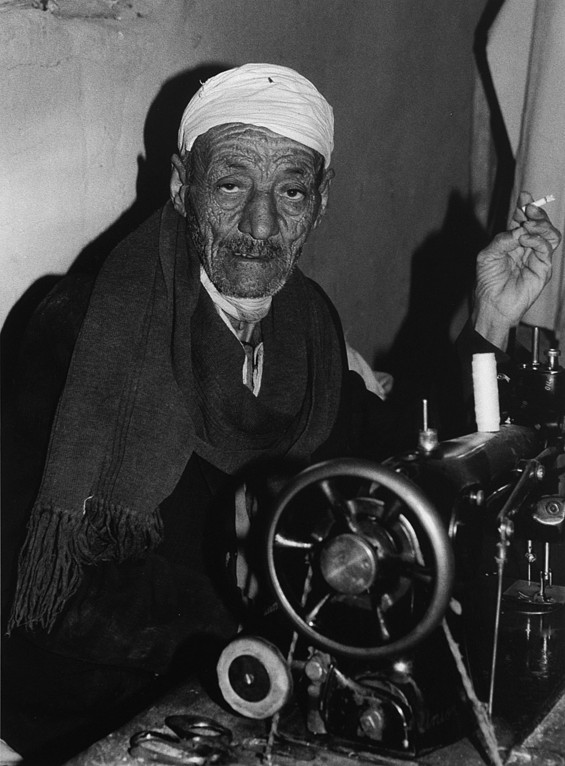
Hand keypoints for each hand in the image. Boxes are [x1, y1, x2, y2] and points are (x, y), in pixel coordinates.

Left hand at [472, 191, 560, 348]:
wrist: (493, 304)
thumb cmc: (487, 281)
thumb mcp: (488, 255)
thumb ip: (502, 239)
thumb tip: (519, 230)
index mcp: (513, 242)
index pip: (523, 220)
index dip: (525, 206)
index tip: (525, 195)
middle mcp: (527, 247)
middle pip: (540, 224)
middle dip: (536, 212)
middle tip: (529, 207)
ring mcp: (537, 257)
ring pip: (550, 234)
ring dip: (541, 225)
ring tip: (527, 226)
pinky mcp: (543, 268)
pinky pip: (547, 248)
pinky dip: (538, 240)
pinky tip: (525, 240)